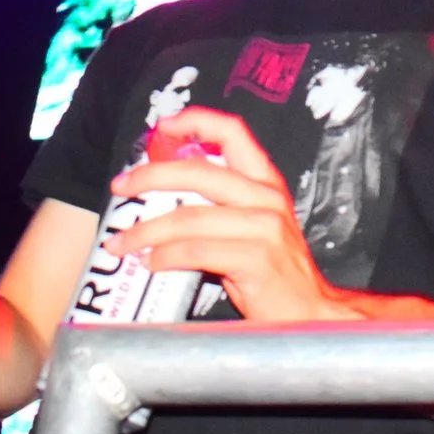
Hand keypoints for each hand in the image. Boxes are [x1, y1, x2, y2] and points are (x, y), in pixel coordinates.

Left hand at [111, 108, 354, 323]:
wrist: (312, 312)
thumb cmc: (274, 272)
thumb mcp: (255, 226)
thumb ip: (220, 204)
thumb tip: (165, 194)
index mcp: (266, 183)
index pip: (233, 133)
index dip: (196, 121)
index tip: (163, 126)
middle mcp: (266, 199)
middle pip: (198, 172)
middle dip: (150, 176)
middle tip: (121, 187)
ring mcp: (264, 228)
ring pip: (188, 218)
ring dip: (145, 230)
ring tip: (121, 243)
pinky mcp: (255, 260)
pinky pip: (195, 251)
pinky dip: (164, 256)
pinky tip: (151, 262)